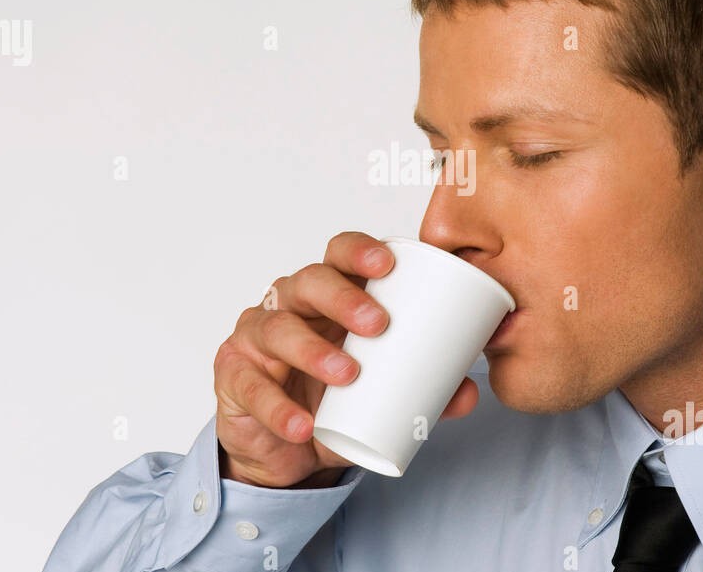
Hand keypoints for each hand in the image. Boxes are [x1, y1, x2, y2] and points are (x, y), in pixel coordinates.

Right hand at [214, 231, 480, 487]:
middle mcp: (290, 304)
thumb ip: (424, 390)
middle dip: (344, 297)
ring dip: (314, 350)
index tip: (389, 265)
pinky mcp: (234, 376)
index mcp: (329, 296)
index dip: (360, 251)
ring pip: (279, 328)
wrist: (286, 451)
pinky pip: (253, 387)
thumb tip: (468, 392)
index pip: (339, 254)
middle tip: (378, 324)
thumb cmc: (333, 401)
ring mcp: (257, 338)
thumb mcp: (380, 395)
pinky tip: (302, 425)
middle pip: (309, 281)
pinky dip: (278, 408)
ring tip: (348, 375)